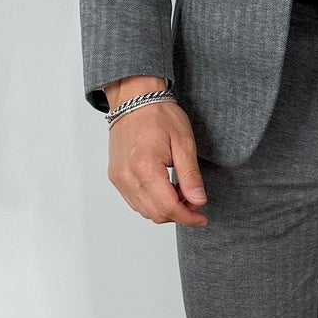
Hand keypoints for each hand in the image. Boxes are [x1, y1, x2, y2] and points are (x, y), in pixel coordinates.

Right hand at [107, 95, 208, 225]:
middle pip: (156, 214)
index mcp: (145, 167)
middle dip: (179, 214)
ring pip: (144, 211)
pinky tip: (165, 188)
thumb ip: (190, 176)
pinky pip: (135, 201)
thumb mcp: (184, 143)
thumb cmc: (159, 115)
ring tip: (180, 190)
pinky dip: (152, 202)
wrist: (134, 100)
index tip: (201, 217)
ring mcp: (119, 178)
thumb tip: (198, 201)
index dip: (188, 217)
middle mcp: (127, 176)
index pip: (168, 207)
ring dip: (165, 209)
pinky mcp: (116, 177)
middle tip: (194, 201)